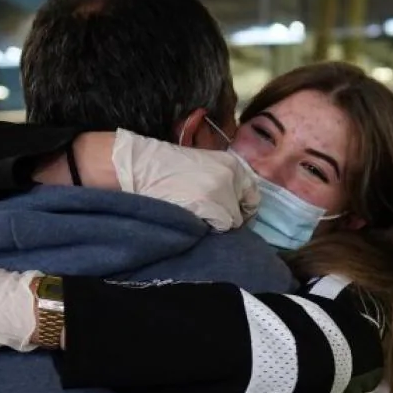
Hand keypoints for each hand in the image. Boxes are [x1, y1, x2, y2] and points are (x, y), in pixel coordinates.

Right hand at [112, 131, 258, 232]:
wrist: (140, 167)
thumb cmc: (167, 168)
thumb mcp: (203, 166)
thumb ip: (224, 182)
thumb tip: (236, 207)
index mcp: (233, 165)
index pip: (253, 194)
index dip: (244, 208)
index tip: (235, 215)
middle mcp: (232, 177)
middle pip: (244, 211)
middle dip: (231, 216)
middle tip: (211, 217)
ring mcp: (222, 193)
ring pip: (232, 222)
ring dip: (218, 223)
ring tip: (197, 215)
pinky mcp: (211, 207)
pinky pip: (220, 227)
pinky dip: (208, 228)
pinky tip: (192, 218)